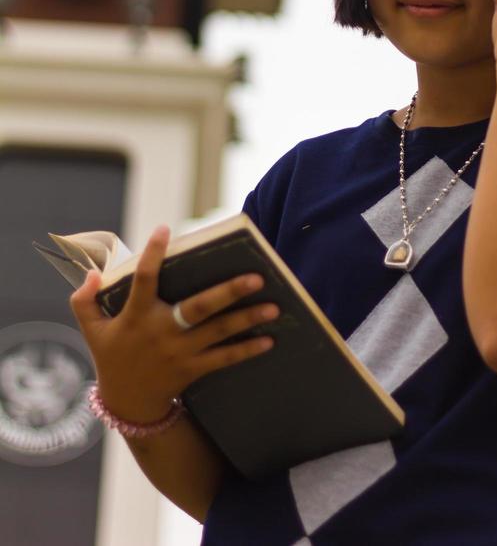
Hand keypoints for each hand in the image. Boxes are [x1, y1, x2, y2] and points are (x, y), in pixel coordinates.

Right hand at [70, 225, 277, 423]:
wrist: (127, 405)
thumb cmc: (112, 355)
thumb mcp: (92, 329)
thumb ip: (84, 300)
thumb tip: (91, 273)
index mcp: (136, 316)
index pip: (144, 280)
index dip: (152, 254)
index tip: (165, 229)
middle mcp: (162, 332)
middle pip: (198, 308)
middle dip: (228, 292)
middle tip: (256, 276)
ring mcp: (180, 352)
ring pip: (218, 332)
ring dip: (247, 319)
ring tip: (274, 305)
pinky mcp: (194, 368)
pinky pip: (224, 358)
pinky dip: (247, 349)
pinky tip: (269, 339)